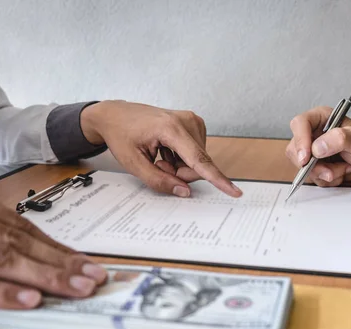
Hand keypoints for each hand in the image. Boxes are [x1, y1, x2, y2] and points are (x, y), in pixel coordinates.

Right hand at [0, 172, 106, 308]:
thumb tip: (14, 249)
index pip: (15, 224)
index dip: (53, 245)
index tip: (85, 261)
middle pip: (16, 239)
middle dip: (60, 261)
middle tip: (96, 277)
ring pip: (0, 257)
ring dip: (44, 275)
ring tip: (79, 288)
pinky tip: (31, 299)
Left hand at [81, 101, 241, 197]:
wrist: (115, 115)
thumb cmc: (121, 135)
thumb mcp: (133, 163)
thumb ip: (159, 180)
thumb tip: (184, 191)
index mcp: (170, 128)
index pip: (198, 160)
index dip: (217, 179)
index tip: (235, 191)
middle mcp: (186, 120)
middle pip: (198, 163)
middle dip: (181, 173)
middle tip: (159, 165)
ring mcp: (192, 120)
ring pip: (198, 159)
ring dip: (180, 166)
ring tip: (160, 155)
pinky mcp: (194, 123)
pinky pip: (196, 152)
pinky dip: (182, 158)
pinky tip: (166, 150)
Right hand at [286, 106, 350, 185]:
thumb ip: (339, 139)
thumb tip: (317, 148)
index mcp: (320, 119)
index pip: (299, 124)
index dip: (300, 140)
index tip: (307, 157)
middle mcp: (312, 134)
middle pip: (296, 150)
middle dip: (314, 165)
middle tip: (331, 171)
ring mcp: (312, 151)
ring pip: (303, 167)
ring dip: (325, 173)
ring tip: (344, 168)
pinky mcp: (315, 166)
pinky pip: (313, 177)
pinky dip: (328, 179)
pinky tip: (341, 172)